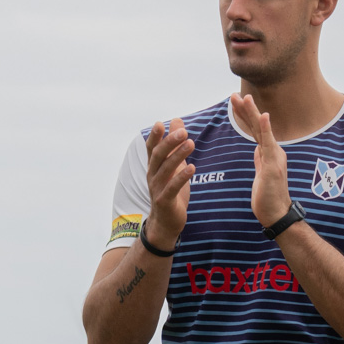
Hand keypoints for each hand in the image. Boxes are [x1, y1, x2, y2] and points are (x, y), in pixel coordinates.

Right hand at [144, 119, 193, 246]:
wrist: (166, 222)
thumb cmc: (171, 191)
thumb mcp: (174, 165)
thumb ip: (175, 144)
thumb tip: (177, 120)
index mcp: (154, 167)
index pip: (152, 148)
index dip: (154, 137)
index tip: (160, 124)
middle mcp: (152, 175)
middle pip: (158, 156)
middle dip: (170, 142)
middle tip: (184, 131)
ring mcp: (157, 189)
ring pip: (165, 170)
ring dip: (178, 156)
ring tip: (191, 144)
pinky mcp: (164, 201)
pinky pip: (172, 187)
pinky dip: (181, 177)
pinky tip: (192, 167)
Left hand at [231, 93, 290, 228]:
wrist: (276, 214)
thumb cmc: (268, 198)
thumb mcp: (261, 175)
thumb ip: (260, 160)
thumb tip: (257, 150)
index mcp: (269, 153)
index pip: (256, 130)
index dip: (246, 116)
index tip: (236, 103)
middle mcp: (274, 152)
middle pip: (258, 126)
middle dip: (246, 110)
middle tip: (235, 94)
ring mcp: (275, 157)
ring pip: (262, 131)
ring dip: (253, 113)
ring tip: (245, 98)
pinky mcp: (273, 165)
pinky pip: (268, 144)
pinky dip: (266, 129)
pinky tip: (263, 116)